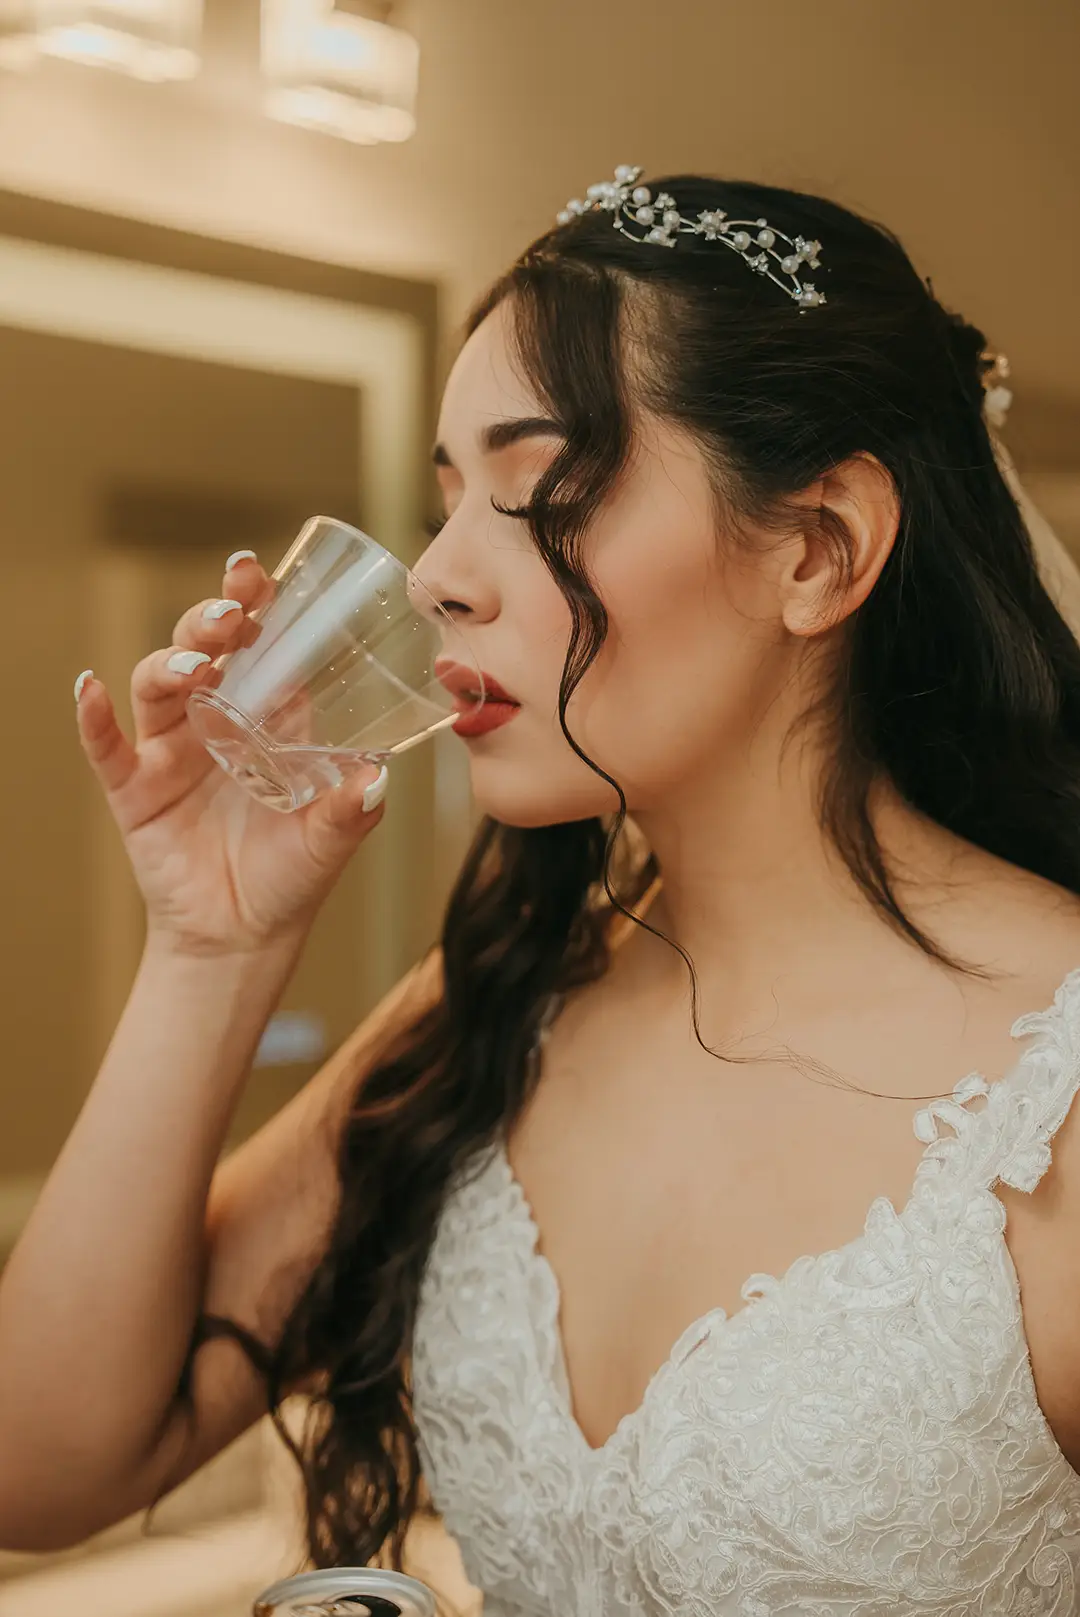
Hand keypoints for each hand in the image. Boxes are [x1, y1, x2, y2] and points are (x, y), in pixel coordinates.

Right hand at [74, 552, 388, 955]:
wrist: (244, 937)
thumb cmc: (292, 876)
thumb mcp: (331, 839)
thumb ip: (352, 808)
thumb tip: (377, 777)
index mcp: (269, 718)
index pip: (261, 646)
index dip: (256, 605)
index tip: (259, 574)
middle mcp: (216, 721)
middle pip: (204, 650)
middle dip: (211, 621)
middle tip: (231, 609)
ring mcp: (171, 751)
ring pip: (157, 684)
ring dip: (170, 663)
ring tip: (195, 666)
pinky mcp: (134, 788)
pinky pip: (107, 746)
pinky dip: (93, 717)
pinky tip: (90, 689)